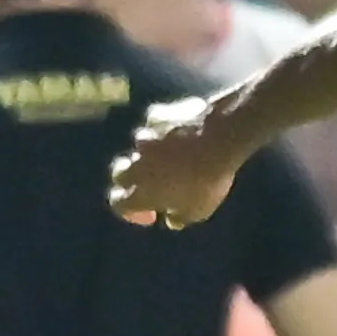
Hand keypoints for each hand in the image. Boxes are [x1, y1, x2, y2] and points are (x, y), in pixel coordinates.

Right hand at [110, 97, 245, 228]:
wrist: (217, 139)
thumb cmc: (208, 180)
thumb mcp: (199, 210)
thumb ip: (179, 218)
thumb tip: (171, 219)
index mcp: (140, 193)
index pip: (119, 203)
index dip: (130, 211)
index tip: (149, 213)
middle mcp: (135, 165)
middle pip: (120, 174)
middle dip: (129, 180)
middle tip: (147, 184)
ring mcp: (144, 139)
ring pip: (139, 148)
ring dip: (151, 154)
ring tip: (176, 158)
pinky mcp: (155, 116)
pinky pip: (154, 126)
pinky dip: (163, 132)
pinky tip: (182, 135)